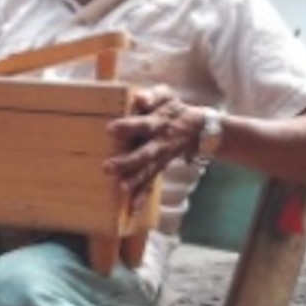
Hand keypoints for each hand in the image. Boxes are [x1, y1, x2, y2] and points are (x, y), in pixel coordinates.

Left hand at [103, 85, 200, 209]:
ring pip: (147, 172)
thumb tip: (139, 99)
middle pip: (144, 154)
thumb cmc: (173, 108)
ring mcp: (160, 159)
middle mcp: (160, 144)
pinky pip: (150, 185)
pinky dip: (142, 198)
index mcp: (159, 123)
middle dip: (127, 162)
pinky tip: (132, 210)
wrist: (198, 129)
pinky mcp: (159, 169)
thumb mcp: (166, 96)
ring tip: (121, 189)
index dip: (129, 126)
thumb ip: (153, 96)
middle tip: (107, 167)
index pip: (144, 125)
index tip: (110, 129)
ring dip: (135, 182)